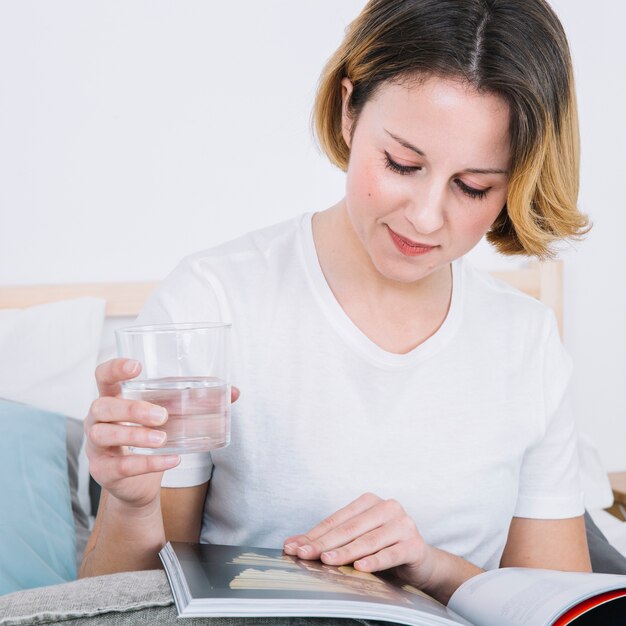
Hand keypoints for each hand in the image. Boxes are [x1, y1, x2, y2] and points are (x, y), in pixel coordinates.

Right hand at [85, 358, 239, 510]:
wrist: (137, 482)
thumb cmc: (150, 435)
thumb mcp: (170, 414)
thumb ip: (196, 401)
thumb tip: (234, 392)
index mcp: (112, 397)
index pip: (103, 376)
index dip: (115, 368)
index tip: (137, 366)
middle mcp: (98, 419)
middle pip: (103, 406)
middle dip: (131, 409)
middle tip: (162, 415)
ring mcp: (96, 446)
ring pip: (106, 435)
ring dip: (136, 435)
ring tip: (163, 438)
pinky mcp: (103, 471)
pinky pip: (123, 466)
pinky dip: (149, 463)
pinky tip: (171, 460)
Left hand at [283, 492, 435, 588]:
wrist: (420, 562)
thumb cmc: (382, 547)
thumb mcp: (356, 540)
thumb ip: (329, 540)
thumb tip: (292, 544)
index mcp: (369, 502)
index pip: (337, 519)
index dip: (314, 534)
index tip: (294, 547)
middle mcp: (387, 507)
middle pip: (350, 528)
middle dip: (324, 543)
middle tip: (304, 554)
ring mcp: (403, 524)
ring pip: (368, 541)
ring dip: (345, 552)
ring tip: (327, 560)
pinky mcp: (414, 545)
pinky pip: (391, 554)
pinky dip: (374, 561)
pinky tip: (360, 567)